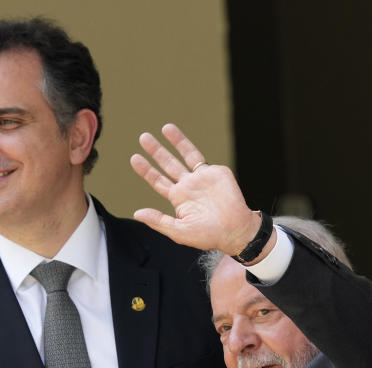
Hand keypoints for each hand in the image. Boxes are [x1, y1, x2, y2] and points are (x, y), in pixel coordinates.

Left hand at [131, 123, 264, 254]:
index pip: (158, 181)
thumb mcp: (179, 232)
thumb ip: (158, 221)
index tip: (135, 158)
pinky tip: (179, 137)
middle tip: (144, 137)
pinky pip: (200, 159)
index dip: (147, 170)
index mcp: (179, 199)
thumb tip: (137, 213)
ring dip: (175, 142)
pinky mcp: (216, 173)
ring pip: (185, 156)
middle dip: (156, 151)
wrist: (236, 230)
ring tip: (165, 127)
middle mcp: (188, 186)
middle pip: (168, 165)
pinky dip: (188, 146)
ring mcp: (202, 178)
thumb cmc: (209, 235)